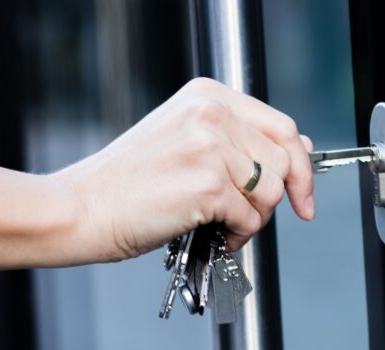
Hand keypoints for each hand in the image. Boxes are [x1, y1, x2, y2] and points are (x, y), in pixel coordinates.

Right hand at [52, 77, 314, 261]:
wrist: (82, 209)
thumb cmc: (125, 184)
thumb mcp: (184, 142)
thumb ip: (237, 141)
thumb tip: (294, 153)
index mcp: (207, 96)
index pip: (281, 127)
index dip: (300, 165)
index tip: (302, 193)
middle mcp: (211, 113)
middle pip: (283, 160)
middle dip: (277, 198)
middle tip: (254, 217)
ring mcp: (210, 147)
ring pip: (271, 191)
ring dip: (254, 218)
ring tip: (223, 225)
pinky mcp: (208, 184)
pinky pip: (249, 218)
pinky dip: (237, 235)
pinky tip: (211, 234)